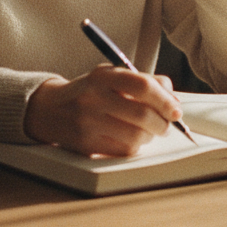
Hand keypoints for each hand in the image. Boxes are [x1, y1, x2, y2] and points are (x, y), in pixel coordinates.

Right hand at [24, 65, 182, 155]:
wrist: (50, 110)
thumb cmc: (90, 91)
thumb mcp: (110, 76)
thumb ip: (142, 81)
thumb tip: (172, 97)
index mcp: (102, 77)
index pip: (142, 86)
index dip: (165, 99)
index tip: (176, 109)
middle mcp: (94, 99)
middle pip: (142, 115)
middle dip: (163, 123)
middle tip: (168, 123)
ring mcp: (88, 124)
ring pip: (136, 137)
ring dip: (150, 136)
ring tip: (149, 130)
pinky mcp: (86, 145)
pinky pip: (123, 151)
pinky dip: (135, 146)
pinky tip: (132, 138)